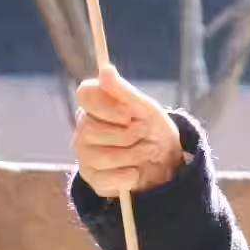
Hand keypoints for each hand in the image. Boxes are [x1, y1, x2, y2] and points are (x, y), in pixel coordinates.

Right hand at [73, 67, 183, 197]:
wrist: (166, 161)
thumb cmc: (152, 128)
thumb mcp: (146, 108)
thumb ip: (125, 92)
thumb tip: (105, 70)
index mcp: (94, 106)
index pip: (84, 95)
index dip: (108, 106)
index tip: (129, 114)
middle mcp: (83, 129)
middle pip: (89, 130)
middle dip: (126, 134)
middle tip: (143, 133)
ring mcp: (86, 156)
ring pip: (100, 157)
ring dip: (132, 155)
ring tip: (145, 151)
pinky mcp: (94, 180)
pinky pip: (106, 180)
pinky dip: (128, 176)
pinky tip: (135, 171)